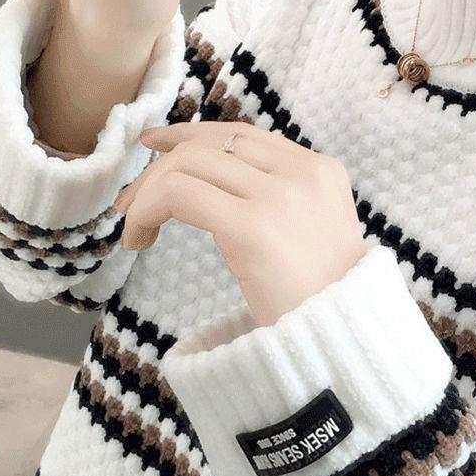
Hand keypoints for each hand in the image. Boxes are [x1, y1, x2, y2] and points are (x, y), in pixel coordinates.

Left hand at [114, 123, 367, 327]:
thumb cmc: (322, 298)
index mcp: (321, 170)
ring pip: (189, 163)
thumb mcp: (313, 231)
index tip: (157, 146)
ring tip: (134, 225)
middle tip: (132, 199)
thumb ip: (280, 199)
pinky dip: (147, 210)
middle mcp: (303, 173)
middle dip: (160, 163)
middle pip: (211, 143)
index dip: (191, 135)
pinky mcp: (253, 227)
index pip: (243, 136)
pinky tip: (138, 239)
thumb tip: (213, 186)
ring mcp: (280, 197)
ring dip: (148, 190)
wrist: (342, 340)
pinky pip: (178, 195)